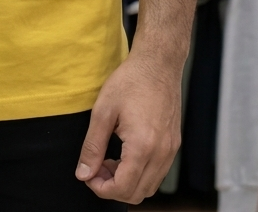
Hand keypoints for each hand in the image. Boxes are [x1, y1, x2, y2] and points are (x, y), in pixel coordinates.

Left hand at [75, 48, 182, 203]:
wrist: (158, 63)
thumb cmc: (130, 81)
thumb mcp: (103, 111)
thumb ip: (92, 147)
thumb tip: (83, 174)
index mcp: (143, 146)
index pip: (123, 188)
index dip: (101, 189)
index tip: (88, 175)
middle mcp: (161, 153)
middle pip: (137, 193)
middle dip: (112, 188)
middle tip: (96, 168)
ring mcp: (171, 150)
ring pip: (149, 187)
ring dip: (127, 183)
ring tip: (109, 161)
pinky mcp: (173, 145)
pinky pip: (157, 173)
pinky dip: (140, 174)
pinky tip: (124, 155)